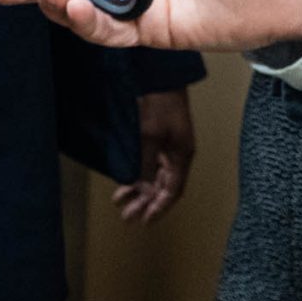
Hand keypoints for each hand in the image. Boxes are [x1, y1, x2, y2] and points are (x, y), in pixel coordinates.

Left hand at [114, 88, 195, 222]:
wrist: (161, 78)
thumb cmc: (160, 105)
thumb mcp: (151, 136)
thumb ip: (145, 162)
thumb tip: (139, 185)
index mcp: (181, 157)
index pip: (172, 191)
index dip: (159, 208)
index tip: (145, 221)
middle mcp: (177, 155)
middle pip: (162, 186)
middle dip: (145, 203)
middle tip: (127, 217)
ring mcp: (168, 146)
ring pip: (153, 176)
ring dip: (138, 189)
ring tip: (120, 201)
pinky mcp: (159, 138)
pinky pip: (148, 164)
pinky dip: (137, 174)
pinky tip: (124, 181)